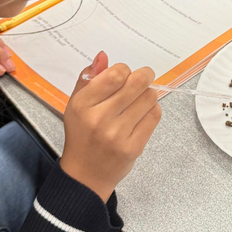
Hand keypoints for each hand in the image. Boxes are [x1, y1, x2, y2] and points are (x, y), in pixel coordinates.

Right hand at [60, 51, 161, 201]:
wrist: (86, 175)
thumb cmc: (82, 135)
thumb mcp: (76, 104)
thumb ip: (89, 78)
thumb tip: (104, 56)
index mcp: (83, 105)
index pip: (115, 74)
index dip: (124, 70)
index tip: (123, 74)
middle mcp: (100, 119)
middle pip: (137, 83)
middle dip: (144, 76)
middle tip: (143, 78)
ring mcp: (118, 134)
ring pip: (149, 97)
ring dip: (148, 93)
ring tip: (139, 99)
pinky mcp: (134, 146)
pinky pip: (155, 116)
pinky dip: (152, 109)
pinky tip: (142, 113)